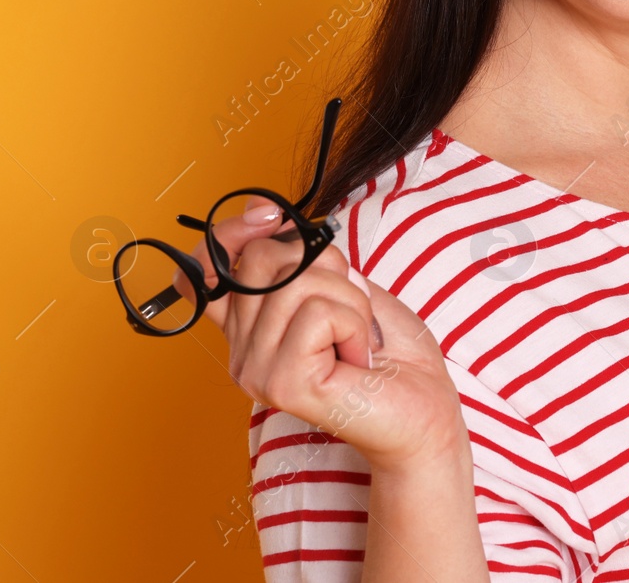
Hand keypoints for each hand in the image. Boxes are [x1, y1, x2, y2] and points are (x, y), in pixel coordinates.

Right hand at [189, 196, 470, 472]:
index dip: (231, 231)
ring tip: (358, 341)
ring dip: (350, 302)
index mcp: (251, 327)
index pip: (204, 268)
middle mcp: (242, 351)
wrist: (424, 412)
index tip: (271, 216)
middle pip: (262, 257)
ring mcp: (256, 370)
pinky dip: (355, 325)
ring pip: (296, 282)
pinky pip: (318, 313)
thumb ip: (301, 259)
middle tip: (350, 312)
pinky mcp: (281, 383)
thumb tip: (271, 218)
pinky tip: (358, 358)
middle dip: (326, 267)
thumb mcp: (344, 286)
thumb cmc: (390, 352)